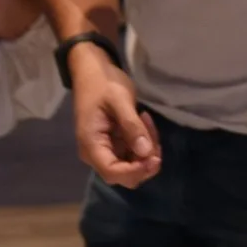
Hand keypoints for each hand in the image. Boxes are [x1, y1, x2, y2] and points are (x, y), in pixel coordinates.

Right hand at [71, 42, 160, 186]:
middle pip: (125, 175)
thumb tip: (146, 153)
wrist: (93, 71)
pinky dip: (145, 143)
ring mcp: (106, 151)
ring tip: (146, 120)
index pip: (112, 172)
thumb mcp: (120, 100)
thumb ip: (132, 126)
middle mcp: (96, 154)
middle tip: (152, 131)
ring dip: (148, 150)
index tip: (154, 157)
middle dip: (145, 160)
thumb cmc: (103, 83)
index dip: (135, 171)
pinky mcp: (116, 145)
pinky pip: (135, 154)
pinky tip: (144, 121)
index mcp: (91, 144)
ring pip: (134, 166)